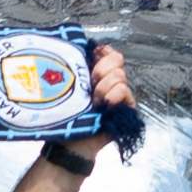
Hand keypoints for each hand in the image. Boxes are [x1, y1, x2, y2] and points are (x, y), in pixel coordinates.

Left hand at [43, 39, 139, 172]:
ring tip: (94, 101)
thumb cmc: (66, 117)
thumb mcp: (64, 88)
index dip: (102, 52)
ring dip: (103, 87)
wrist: (71, 144)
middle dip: (101, 69)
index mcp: (95, 73)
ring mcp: (119, 93)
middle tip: (90, 84)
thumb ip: (72, 68)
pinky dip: (113, 95)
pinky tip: (104, 106)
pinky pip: (125, 90)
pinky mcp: (126, 107)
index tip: (91, 58)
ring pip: (120, 75)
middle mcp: (108, 81)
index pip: (107, 51)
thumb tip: (73, 47)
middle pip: (117, 59)